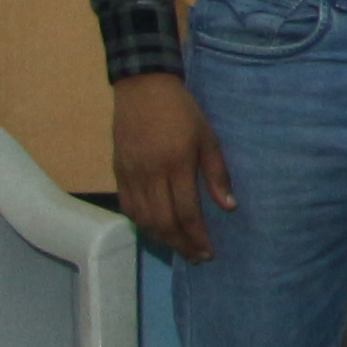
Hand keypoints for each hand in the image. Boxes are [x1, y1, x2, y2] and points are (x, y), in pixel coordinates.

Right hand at [110, 72, 237, 266]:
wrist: (143, 89)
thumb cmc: (183, 112)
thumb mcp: (208, 138)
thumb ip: (217, 174)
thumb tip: (229, 207)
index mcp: (177, 165)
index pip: (186, 212)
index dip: (197, 236)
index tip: (209, 252)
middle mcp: (151, 175)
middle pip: (163, 222)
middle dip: (181, 244)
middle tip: (196, 257)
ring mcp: (131, 175)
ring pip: (143, 218)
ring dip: (161, 238)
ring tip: (180, 248)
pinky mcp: (118, 172)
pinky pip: (128, 207)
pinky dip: (142, 223)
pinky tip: (155, 230)